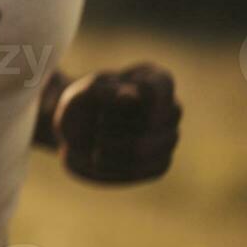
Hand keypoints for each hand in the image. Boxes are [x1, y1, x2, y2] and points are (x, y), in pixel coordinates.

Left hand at [53, 63, 180, 182]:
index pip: (162, 85)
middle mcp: (170, 107)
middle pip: (157, 119)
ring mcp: (170, 135)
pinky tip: (100, 161)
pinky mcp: (162, 162)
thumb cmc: (81, 107)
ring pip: (157, 146)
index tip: (121, 105)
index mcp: (154, 78)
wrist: (76, 136)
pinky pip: (154, 167)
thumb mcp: (81, 95)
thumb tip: (132, 95)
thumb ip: (102, 91)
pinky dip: (122, 166)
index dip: (142, 98)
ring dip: (118, 149)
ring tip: (95, 148)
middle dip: (118, 126)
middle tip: (95, 129)